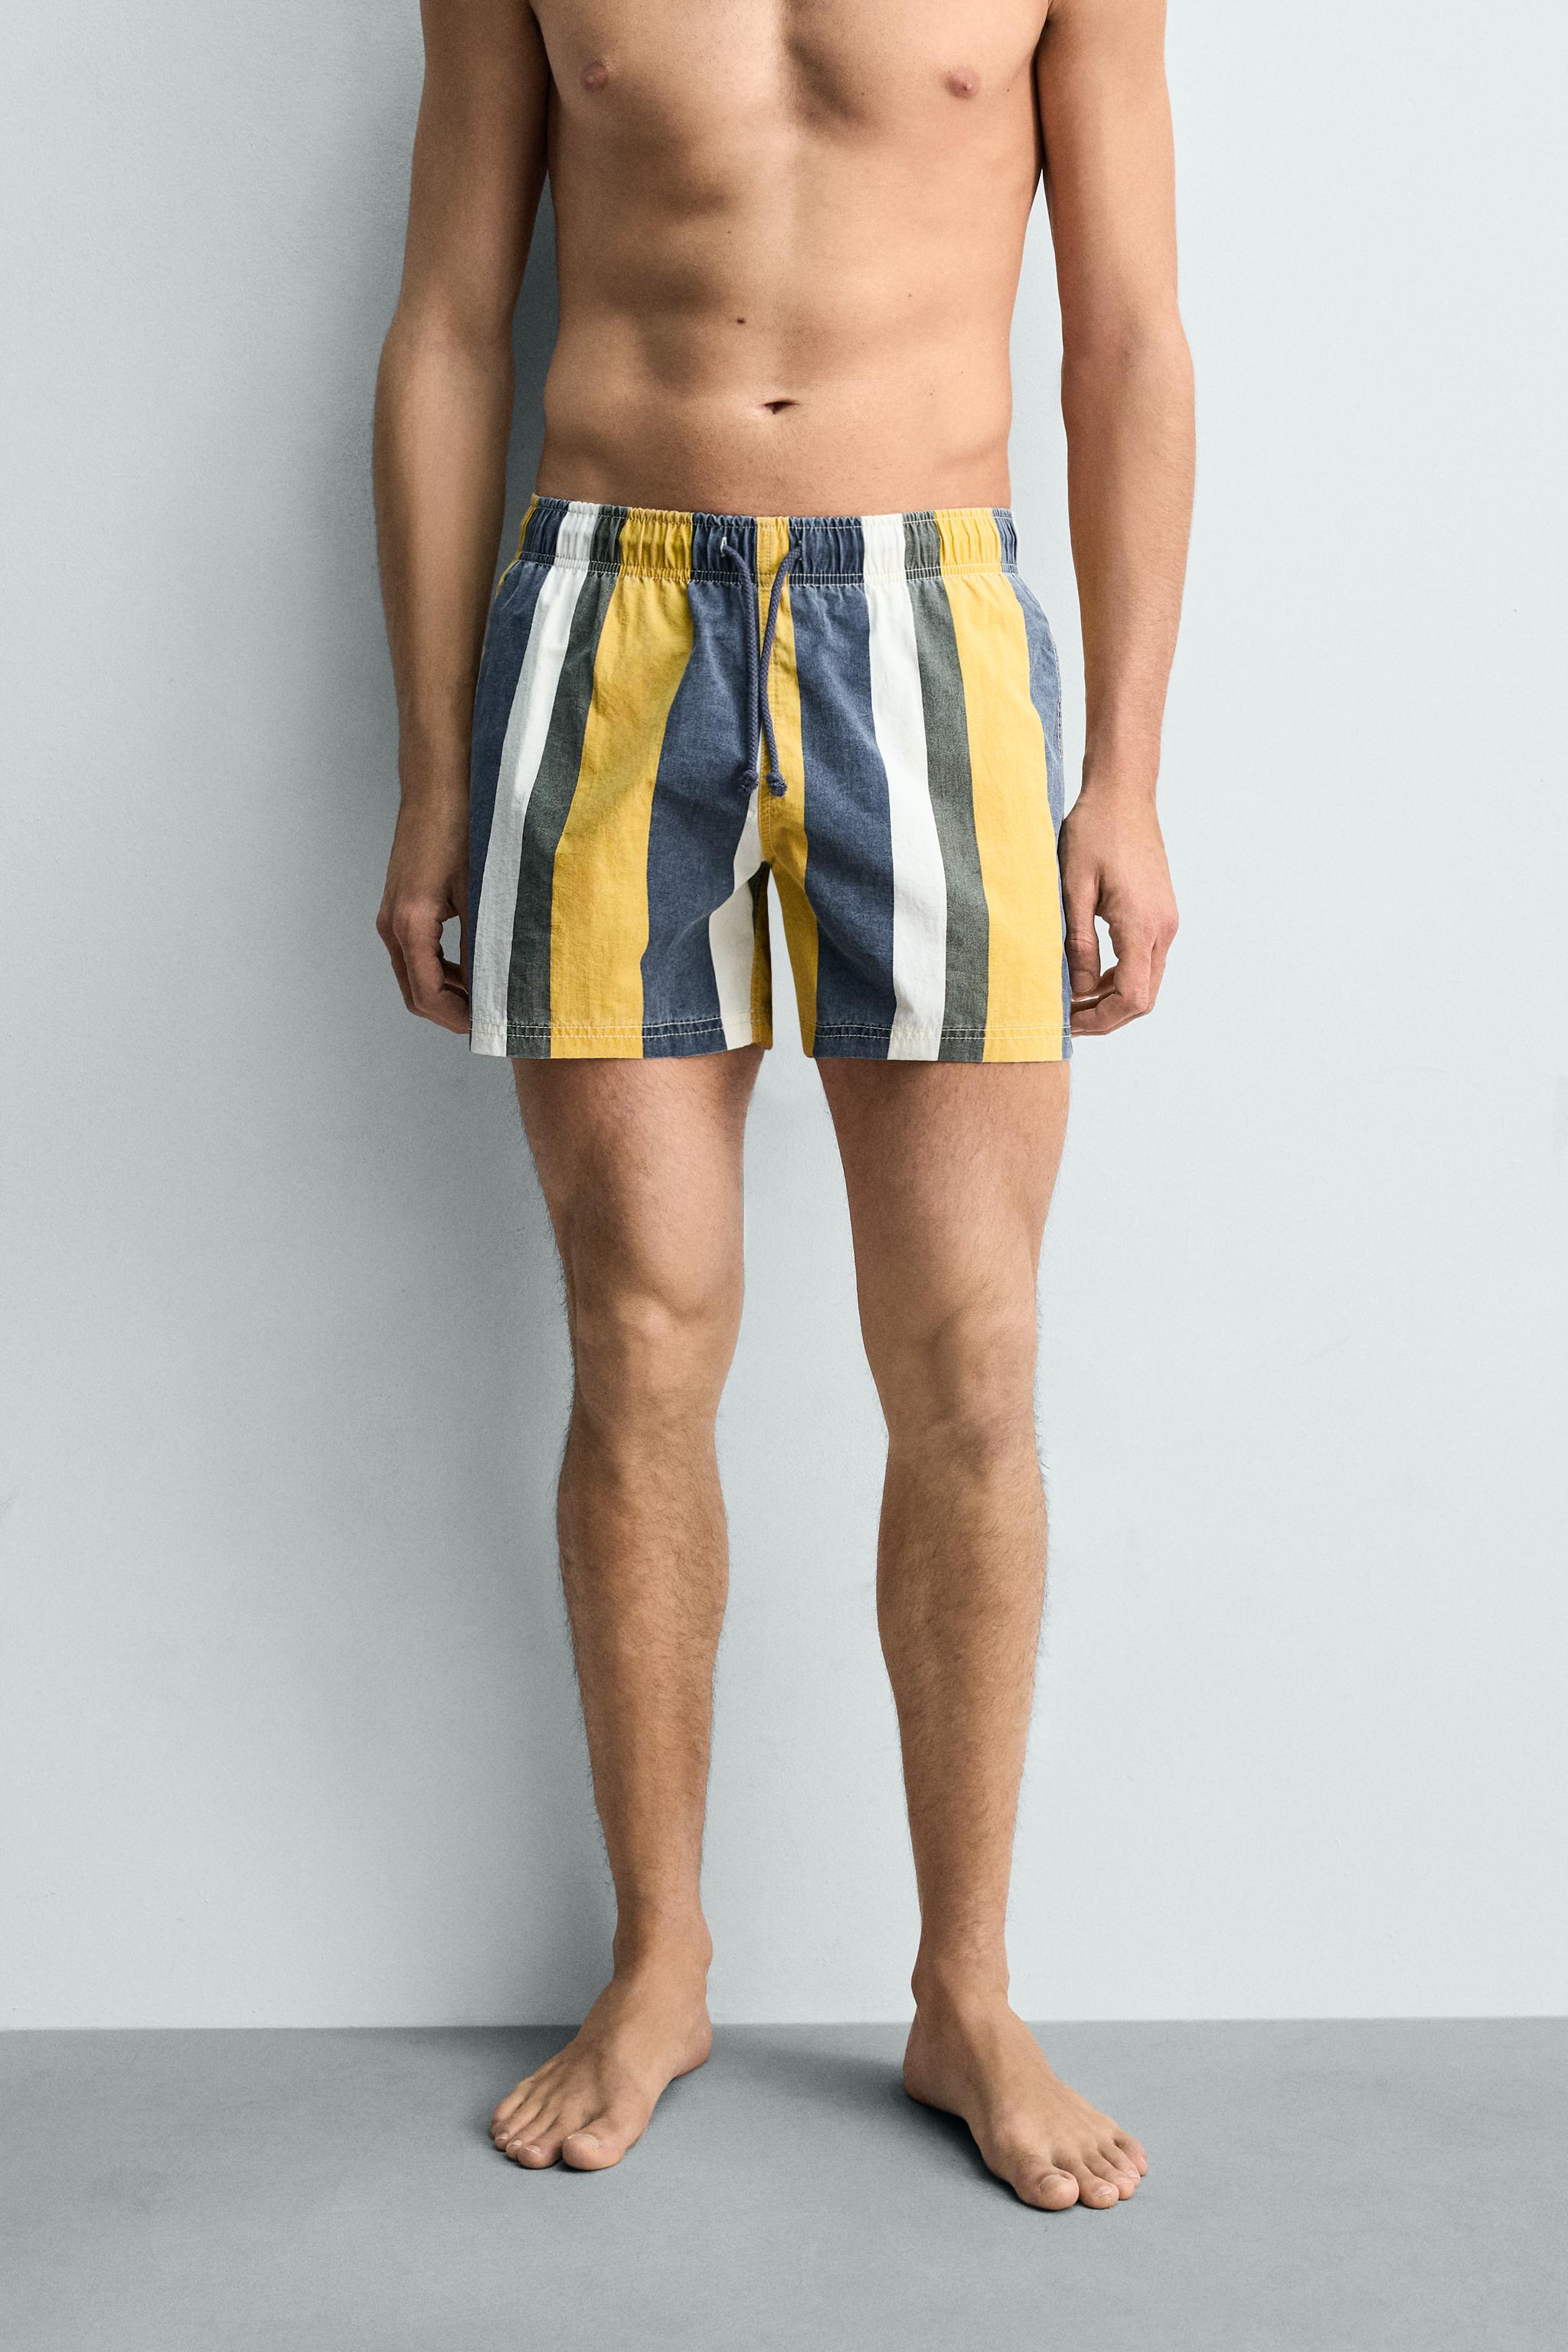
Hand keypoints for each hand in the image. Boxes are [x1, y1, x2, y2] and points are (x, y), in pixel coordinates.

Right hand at [376, 800, 470, 1033]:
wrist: (438, 786)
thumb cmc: (462, 829)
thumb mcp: (481, 891)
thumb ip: (482, 942)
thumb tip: (494, 989)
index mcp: (411, 923)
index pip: (428, 995)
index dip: (459, 1019)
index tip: (491, 1027)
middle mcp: (392, 924)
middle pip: (416, 993)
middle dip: (453, 1012)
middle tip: (493, 1019)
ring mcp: (392, 916)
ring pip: (415, 976)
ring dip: (448, 992)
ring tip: (490, 995)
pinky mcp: (400, 906)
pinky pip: (416, 954)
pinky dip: (442, 971)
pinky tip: (476, 965)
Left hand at [1058, 785, 1178, 1037]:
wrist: (1124, 793)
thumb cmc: (1093, 831)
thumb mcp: (1072, 888)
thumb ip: (1078, 943)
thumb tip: (1078, 991)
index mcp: (1141, 925)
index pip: (1132, 998)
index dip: (1101, 1020)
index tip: (1068, 1023)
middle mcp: (1162, 928)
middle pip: (1143, 997)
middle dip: (1105, 1016)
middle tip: (1065, 1019)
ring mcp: (1166, 921)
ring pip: (1145, 981)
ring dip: (1111, 997)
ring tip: (1070, 1000)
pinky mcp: (1161, 913)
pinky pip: (1144, 959)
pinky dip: (1119, 976)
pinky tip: (1088, 974)